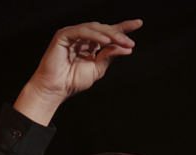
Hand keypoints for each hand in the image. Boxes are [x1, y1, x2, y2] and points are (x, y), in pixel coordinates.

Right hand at [14, 19, 142, 125]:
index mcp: (90, 44)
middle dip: (119, 34)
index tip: (139, 24)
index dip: (123, 28)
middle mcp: (82, 37)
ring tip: (121, 41)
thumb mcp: (97, 69)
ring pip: (94, 28)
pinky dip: (94, 35)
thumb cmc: (72, 81)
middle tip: (130, 42)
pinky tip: (105, 41)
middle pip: (104, 29)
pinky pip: (81, 31)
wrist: (56, 89)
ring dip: (109, 34)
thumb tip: (128, 48)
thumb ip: (109, 56)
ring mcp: (72, 35)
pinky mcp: (63, 35)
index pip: (109, 33)